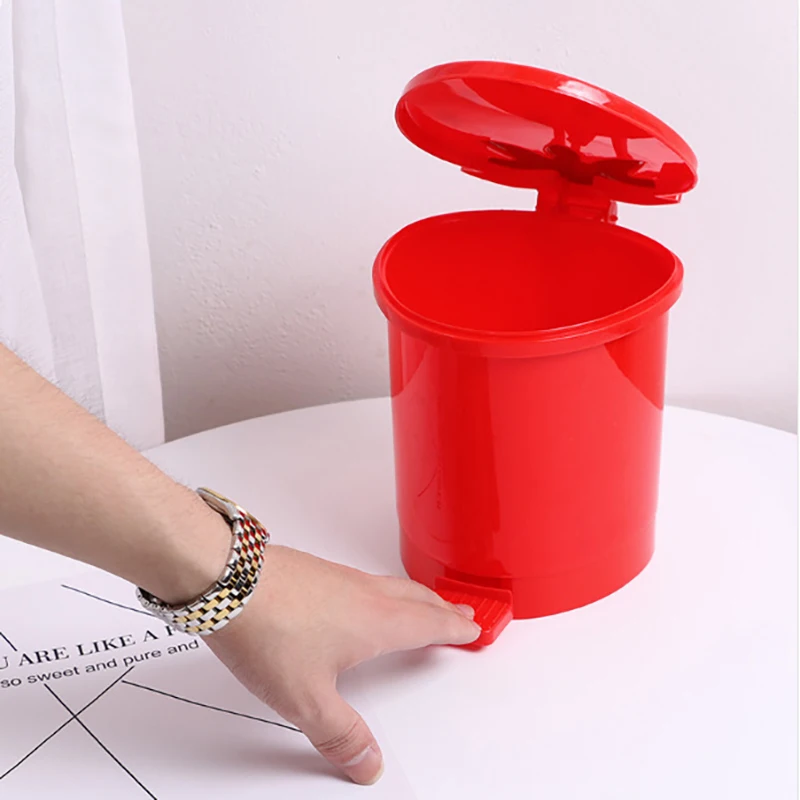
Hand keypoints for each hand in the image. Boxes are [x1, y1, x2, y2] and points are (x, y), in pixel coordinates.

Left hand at [205, 545, 479, 784]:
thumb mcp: (307, 699)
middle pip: (418, 598)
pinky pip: (365, 579)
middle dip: (442, 607)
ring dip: (415, 596)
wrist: (226, 578)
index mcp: (377, 622)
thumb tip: (367, 762)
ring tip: (419, 603)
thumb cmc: (268, 627)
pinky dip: (383, 589)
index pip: (431, 624)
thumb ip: (340, 734)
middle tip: (459, 611)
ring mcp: (340, 577)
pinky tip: (361, 598)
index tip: (474, 627)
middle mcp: (365, 594)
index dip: (456, 628)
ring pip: (391, 585)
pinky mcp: (316, 570)